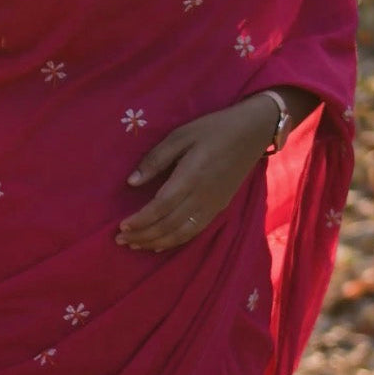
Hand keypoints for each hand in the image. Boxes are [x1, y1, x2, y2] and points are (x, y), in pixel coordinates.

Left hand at [115, 96, 275, 252]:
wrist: (253, 132)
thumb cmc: (213, 129)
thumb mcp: (180, 135)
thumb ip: (156, 159)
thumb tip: (131, 182)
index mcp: (190, 177)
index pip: (161, 206)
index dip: (140, 220)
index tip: (121, 226)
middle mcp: (202, 197)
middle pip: (168, 225)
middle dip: (143, 235)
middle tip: (119, 240)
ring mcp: (213, 205)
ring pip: (181, 233)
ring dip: (156, 242)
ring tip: (135, 245)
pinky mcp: (219, 208)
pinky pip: (194, 231)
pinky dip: (175, 242)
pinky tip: (160, 245)